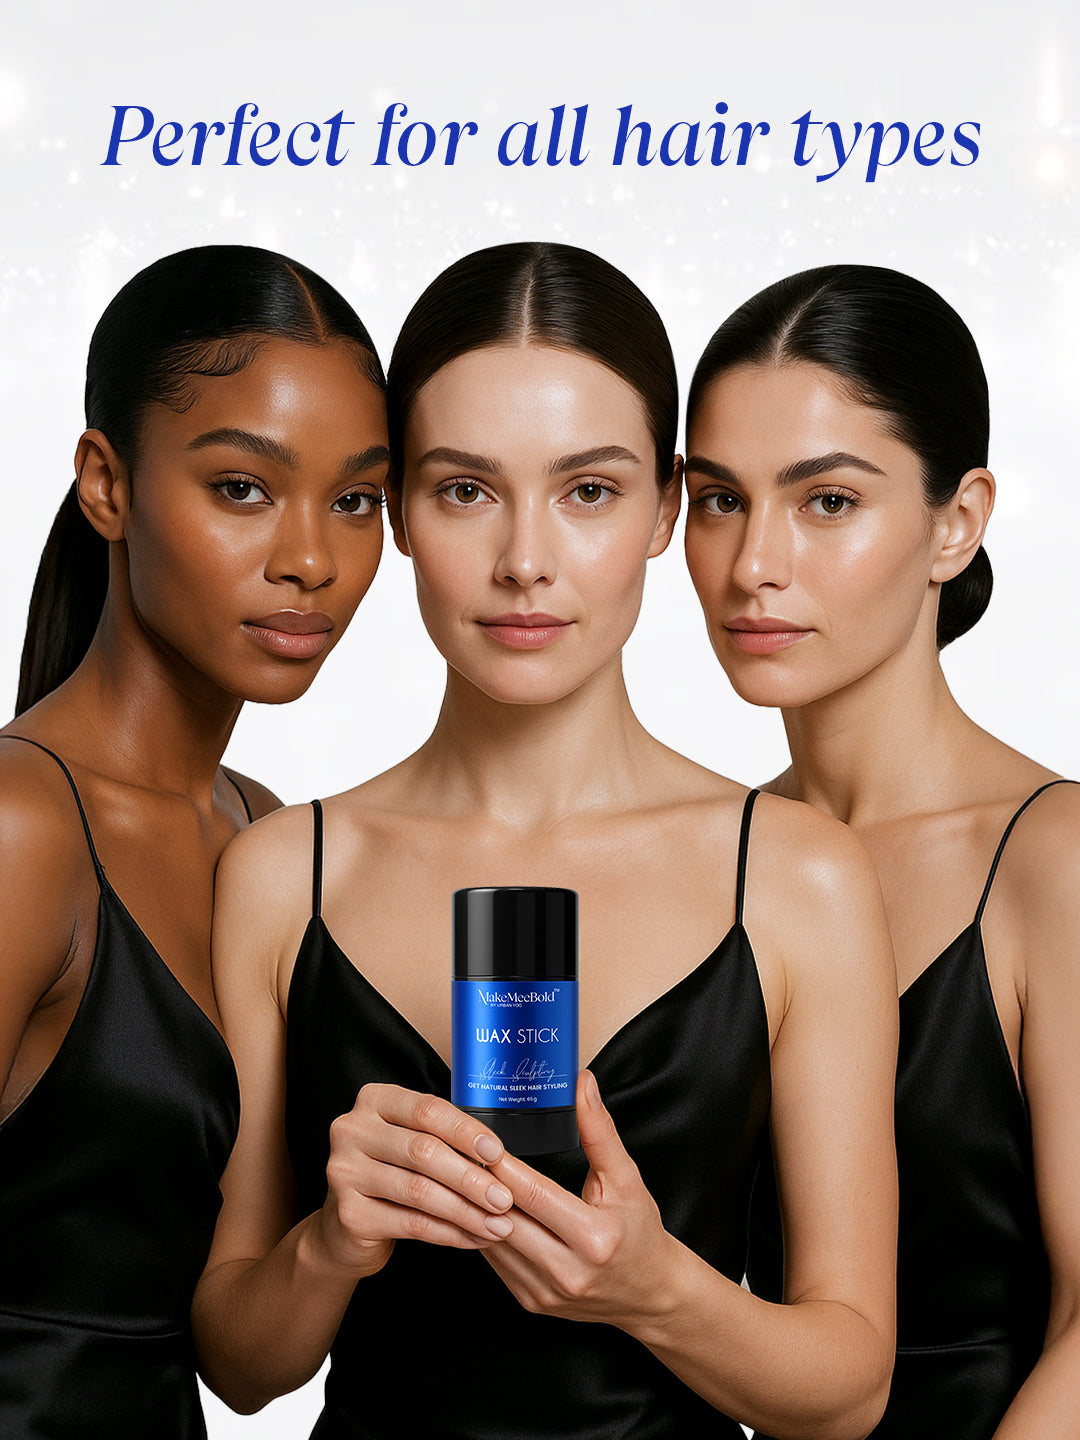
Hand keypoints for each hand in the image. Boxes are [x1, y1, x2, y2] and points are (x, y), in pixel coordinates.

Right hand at [311, 1083, 515, 1279]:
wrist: (346, 1226)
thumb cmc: (391, 1173)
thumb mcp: (411, 1143)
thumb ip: (445, 1139)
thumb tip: (497, 1158)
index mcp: (374, 1101)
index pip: (427, 1110)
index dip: (466, 1131)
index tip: (497, 1153)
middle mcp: (352, 1130)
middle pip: (424, 1151)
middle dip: (471, 1177)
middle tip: (503, 1198)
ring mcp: (344, 1172)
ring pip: (419, 1191)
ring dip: (466, 1210)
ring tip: (496, 1223)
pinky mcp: (349, 1214)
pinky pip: (411, 1223)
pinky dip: (449, 1232)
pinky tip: (473, 1237)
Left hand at [483, 1071, 677, 1329]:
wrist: (649, 1293)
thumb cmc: (639, 1231)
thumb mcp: (627, 1178)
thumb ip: (600, 1131)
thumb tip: (582, 1083)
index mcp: (594, 1237)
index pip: (533, 1195)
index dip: (502, 1166)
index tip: (480, 1140)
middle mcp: (568, 1271)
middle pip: (506, 1218)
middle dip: (478, 1183)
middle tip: (456, 1151)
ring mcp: (546, 1291)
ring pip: (492, 1242)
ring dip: (472, 1208)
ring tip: (458, 1174)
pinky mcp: (531, 1302)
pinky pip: (496, 1262)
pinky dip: (482, 1230)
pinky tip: (473, 1206)